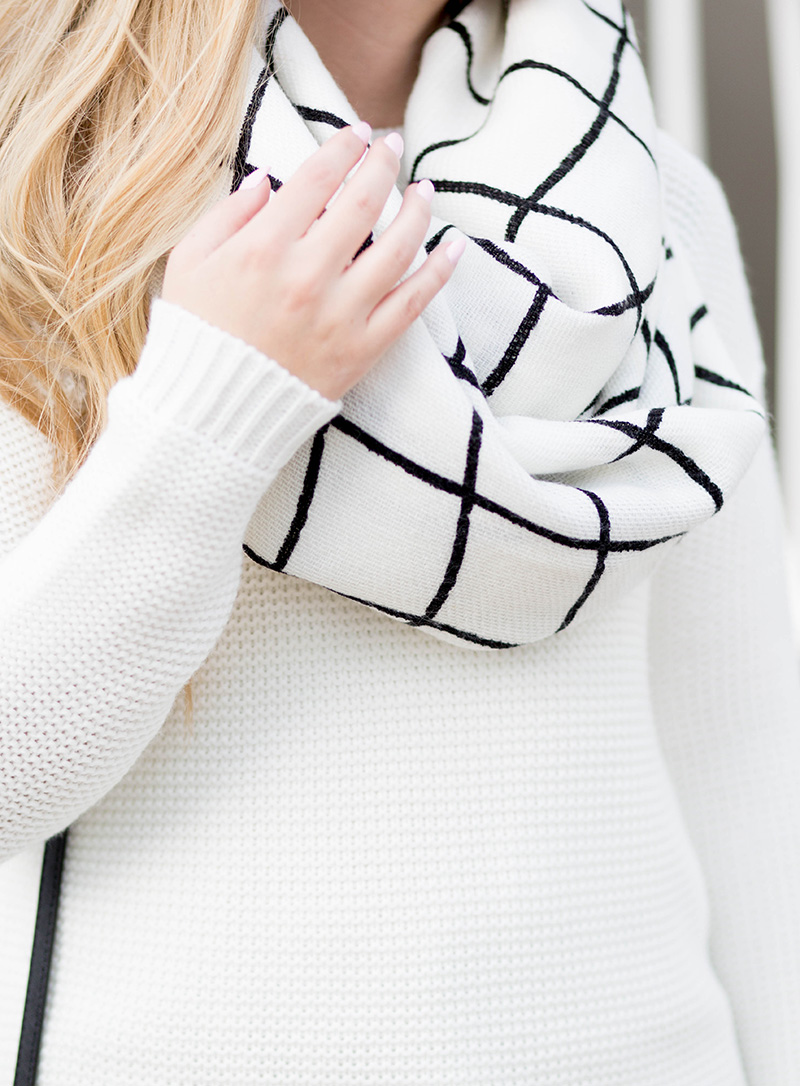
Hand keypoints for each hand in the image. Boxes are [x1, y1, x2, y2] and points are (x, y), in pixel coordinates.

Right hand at [161, 123, 464, 399]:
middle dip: (383, 165)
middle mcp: (307, 277)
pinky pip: (411, 304)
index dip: (344, 148)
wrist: (213, 415)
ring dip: (418, 211)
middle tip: (393, 147)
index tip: (358, 134)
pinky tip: (455, 246)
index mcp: (262, 249)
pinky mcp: (363, 350)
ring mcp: (340, 315)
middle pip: (363, 204)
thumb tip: (269, 180)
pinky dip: (439, 272)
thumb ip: (228, 215)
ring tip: (424, 190)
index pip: (317, 180)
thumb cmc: (197, 337)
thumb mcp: (189, 265)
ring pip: (397, 249)